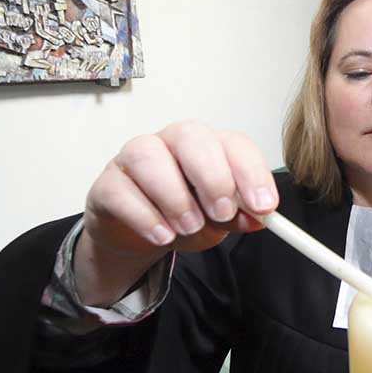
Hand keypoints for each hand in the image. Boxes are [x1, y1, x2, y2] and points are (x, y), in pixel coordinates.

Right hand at [75, 120, 278, 305]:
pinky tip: (162, 236)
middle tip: (222, 213)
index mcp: (210, 145)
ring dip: (175, 196)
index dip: (252, 173)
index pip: (235, 144)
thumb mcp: (219, 221)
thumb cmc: (186, 215)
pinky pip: (120, 190)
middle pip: (191, 136)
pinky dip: (144, 216)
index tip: (264, 206)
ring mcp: (135, 158)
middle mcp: (172, 142)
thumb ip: (239, 217)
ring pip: (148, 156)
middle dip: (212, 176)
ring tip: (189, 227)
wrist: (141, 233)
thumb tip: (260, 217)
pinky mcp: (108, 183)